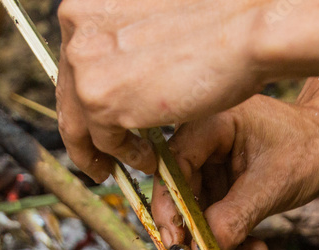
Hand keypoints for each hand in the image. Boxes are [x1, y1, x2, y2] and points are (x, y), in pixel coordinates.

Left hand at [56, 0, 268, 181]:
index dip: (86, 95)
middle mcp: (75, 27)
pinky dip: (129, 157)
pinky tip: (152, 160)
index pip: (74, 60)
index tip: (98, 120)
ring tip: (131, 165)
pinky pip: (106, 142)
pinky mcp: (101, 100)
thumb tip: (118, 65)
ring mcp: (84, 64)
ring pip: (80, 123)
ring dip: (107, 150)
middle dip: (87, 130)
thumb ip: (126, 35)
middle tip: (102, 157)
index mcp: (86, 1)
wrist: (249, 27)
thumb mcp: (155, 14)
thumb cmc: (220, 18)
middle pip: (69, 93)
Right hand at [152, 78, 318, 249]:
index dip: (170, 208)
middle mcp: (202, 143)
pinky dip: (232, 239)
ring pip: (195, 215)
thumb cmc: (309, 147)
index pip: (171, 168)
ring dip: (218, 242)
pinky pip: (214, 221)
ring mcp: (210, 167)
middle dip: (195, 233)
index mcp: (209, 124)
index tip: (179, 243)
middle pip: (178, 195)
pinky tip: (257, 249)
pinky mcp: (221, 187)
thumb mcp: (272, 186)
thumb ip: (234, 218)